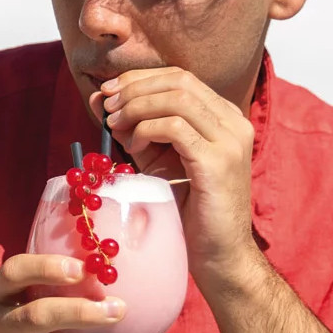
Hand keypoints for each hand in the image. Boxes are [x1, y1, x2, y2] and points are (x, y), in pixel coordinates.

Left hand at [93, 67, 259, 284]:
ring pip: (177, 98)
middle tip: (106, 106)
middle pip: (179, 80)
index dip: (139, 78)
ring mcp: (231, 141)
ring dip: (137, 107)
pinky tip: (133, 147)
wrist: (218, 255)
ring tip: (115, 125)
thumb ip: (134, 128)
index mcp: (224, 117)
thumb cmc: (188, 209)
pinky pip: (175, 127)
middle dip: (134, 88)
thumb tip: (99, 100)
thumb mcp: (157, 159)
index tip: (107, 91)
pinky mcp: (219, 161)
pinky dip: (146, 130)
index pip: (180, 77)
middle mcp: (234, 122)